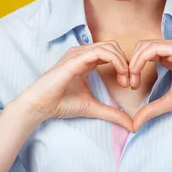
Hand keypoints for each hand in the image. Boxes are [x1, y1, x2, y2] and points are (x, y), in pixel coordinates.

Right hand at [17, 41, 133, 130]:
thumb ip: (112, 113)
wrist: (40, 106)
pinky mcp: (75, 59)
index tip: (128, 84)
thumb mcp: (93, 108)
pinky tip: (120, 74)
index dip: (124, 65)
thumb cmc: (61, 103)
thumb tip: (132, 125)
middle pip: (113, 46)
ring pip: (109, 46)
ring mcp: (78, 54)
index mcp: (86, 60)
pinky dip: (115, 60)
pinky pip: (100, 52)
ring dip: (123, 62)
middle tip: (129, 82)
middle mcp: (82, 53)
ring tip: (125, 79)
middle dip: (126, 62)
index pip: (111, 52)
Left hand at [129, 39, 171, 131]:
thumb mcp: (169, 102)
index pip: (144, 52)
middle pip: (141, 46)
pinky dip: (142, 58)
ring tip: (133, 79)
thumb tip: (135, 124)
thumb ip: (151, 109)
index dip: (134, 66)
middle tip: (130, 83)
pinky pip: (154, 48)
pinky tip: (138, 72)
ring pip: (145, 45)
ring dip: (134, 61)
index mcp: (170, 55)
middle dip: (131, 63)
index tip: (131, 85)